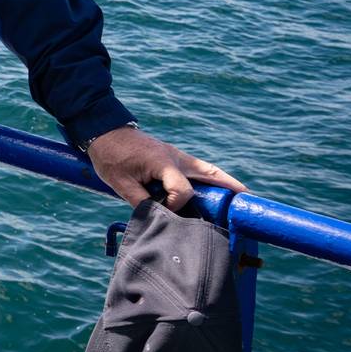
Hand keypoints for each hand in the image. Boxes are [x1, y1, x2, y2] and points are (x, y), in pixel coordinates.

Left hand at [85, 126, 244, 211]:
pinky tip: (224, 185)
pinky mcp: (175, 157)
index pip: (182, 192)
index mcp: (163, 163)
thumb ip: (140, 203)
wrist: (104, 131)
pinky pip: (200, 168)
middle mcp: (177, 158)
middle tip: (246, 205)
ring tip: (244, 196)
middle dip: (228, 191)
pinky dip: (214, 177)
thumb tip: (159, 220)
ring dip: (225, 183)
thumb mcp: (120, 184)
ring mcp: (178, 156)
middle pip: (210, 175)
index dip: (175, 206)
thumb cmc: (110, 157)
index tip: (162, 211)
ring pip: (208, 170)